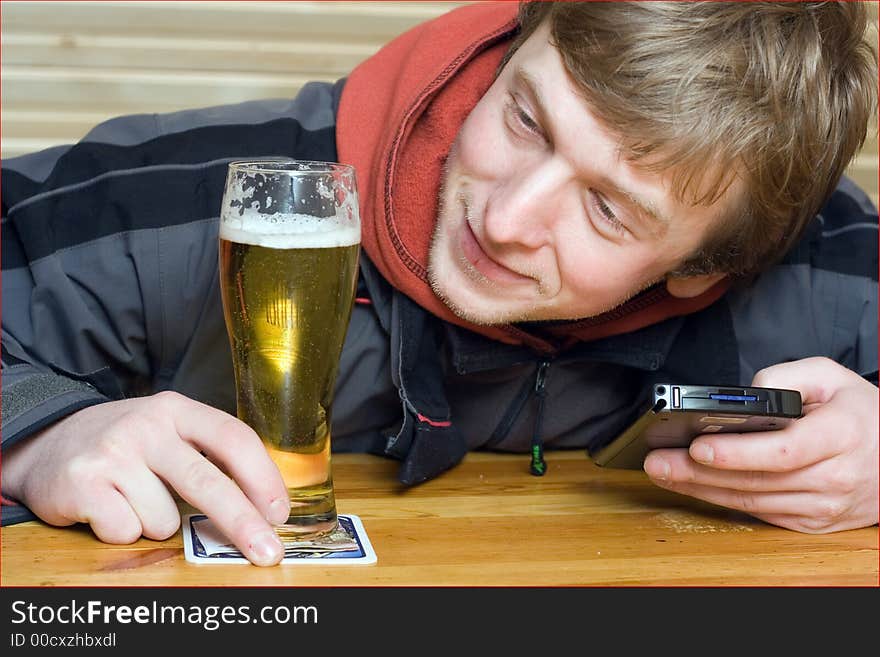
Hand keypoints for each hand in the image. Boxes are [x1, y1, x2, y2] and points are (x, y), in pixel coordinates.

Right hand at [2, 391, 289, 565]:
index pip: (233, 438)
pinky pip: (126, 531)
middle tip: (268, 553)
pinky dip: (122, 532)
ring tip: (134, 502)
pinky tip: (109, 508)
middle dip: (242, 523)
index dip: (262, 478)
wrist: (47, 444)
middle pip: (208, 482)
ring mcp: (113, 452)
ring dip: (155, 524)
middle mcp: (147, 426)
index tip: (279, 512)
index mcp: (178, 410)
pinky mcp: (82, 482)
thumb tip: (261, 508)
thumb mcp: (169, 433)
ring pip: (163, 519)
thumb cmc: (127, 447)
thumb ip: (208, 458)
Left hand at [644, 357, 878, 531]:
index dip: (737, 452)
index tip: (698, 446)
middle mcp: (832, 478)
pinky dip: (723, 501)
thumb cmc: (861, 414)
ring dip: (701, 489)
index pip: (782, 451)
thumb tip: (745, 392)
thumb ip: (788, 376)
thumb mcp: (832, 378)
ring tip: (663, 472)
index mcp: (840, 436)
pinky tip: (693, 487)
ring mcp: (822, 506)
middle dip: (698, 472)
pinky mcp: (811, 523)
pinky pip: (761, 513)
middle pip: (756, 480)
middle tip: (657, 461)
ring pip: (752, 501)